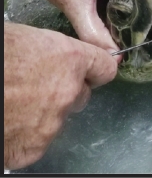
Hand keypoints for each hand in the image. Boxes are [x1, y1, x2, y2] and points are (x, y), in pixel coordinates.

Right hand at [4, 22, 116, 169]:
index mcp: (71, 60)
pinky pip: (38, 139)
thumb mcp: (27, 37)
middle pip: (81, 95)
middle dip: (67, 90)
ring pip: (59, 118)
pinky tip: (10, 119)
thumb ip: (53, 51)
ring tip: (17, 101)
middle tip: (39, 85)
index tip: (91, 71)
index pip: (105, 67)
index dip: (97, 68)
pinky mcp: (31, 148)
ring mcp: (51, 124)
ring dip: (45, 111)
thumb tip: (55, 56)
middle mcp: (68, 93)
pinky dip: (27, 132)